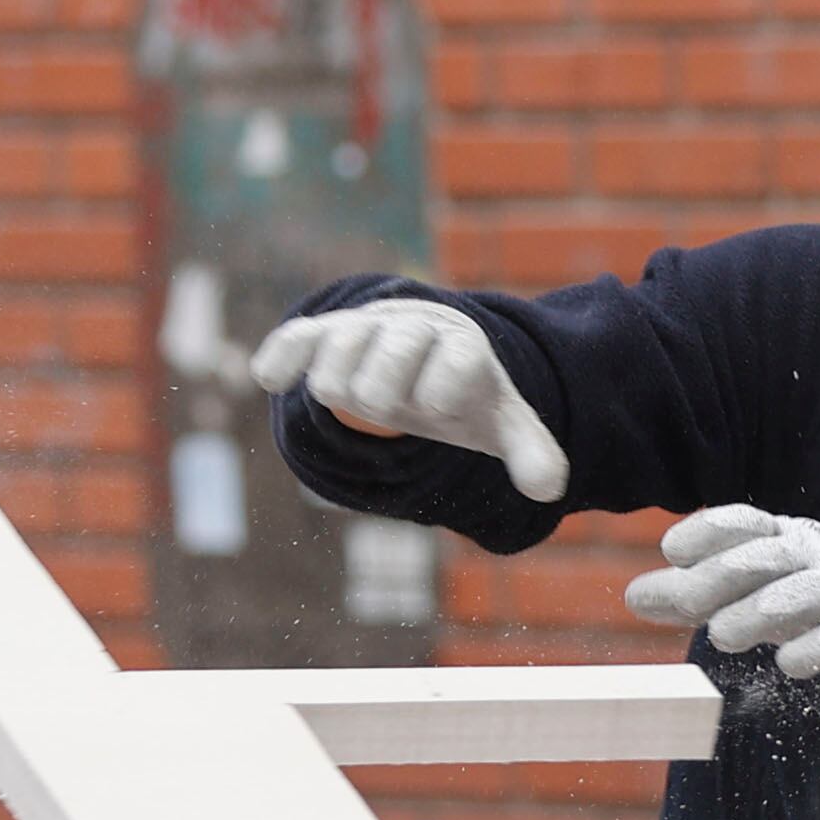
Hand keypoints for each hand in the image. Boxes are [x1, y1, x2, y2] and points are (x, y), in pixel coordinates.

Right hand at [248, 298, 568, 504]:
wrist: (428, 350)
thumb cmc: (466, 393)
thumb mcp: (502, 421)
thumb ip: (531, 452)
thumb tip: (551, 490)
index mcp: (463, 347)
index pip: (449, 364)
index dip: (440, 396)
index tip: (438, 407)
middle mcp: (414, 329)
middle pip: (383, 368)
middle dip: (385, 399)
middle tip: (394, 405)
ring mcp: (367, 328)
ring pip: (336, 354)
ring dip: (342, 388)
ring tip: (361, 396)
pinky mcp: (325, 333)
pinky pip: (299, 337)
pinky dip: (283, 356)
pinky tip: (267, 378)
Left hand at [625, 505, 819, 716]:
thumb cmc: (809, 604)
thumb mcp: (750, 595)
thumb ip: (695, 595)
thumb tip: (634, 596)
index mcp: (783, 539)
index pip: (747, 523)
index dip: (710, 531)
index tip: (673, 550)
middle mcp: (818, 554)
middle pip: (769, 556)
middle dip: (724, 576)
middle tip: (686, 605)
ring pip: (806, 590)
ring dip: (761, 611)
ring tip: (723, 638)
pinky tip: (790, 664)